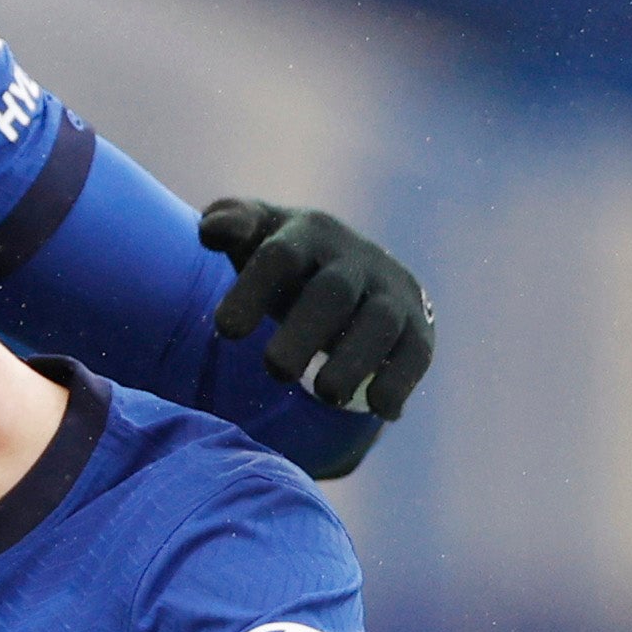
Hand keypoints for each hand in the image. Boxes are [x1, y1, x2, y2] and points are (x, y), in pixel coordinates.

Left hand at [198, 198, 434, 418]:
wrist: (356, 270)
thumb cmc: (287, 260)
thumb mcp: (255, 233)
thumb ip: (228, 222)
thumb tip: (213, 229)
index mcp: (307, 234)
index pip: (280, 256)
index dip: (252, 291)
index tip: (225, 331)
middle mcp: (354, 260)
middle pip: (333, 292)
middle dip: (304, 332)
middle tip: (275, 370)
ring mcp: (390, 292)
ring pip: (379, 322)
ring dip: (355, 361)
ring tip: (325, 394)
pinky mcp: (417, 326)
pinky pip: (416, 351)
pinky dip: (400, 379)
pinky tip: (381, 409)